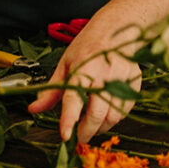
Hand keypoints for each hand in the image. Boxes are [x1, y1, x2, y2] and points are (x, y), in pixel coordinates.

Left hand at [27, 26, 141, 142]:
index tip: (65, 136)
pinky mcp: (134, 83)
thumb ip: (51, 91)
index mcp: (82, 69)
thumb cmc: (88, 46)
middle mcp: (103, 75)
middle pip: (97, 114)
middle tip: (79, 138)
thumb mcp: (65, 65)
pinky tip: (106, 115)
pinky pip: (124, 110)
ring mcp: (121, 80)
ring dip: (101, 128)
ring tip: (92, 127)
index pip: (73, 99)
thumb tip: (34, 109)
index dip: (69, 120)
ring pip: (113, 116)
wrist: (117, 29)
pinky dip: (114, 118)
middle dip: (86, 131)